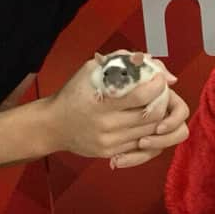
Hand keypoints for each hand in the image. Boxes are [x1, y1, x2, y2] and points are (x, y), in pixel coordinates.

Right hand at [44, 55, 184, 165]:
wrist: (52, 126)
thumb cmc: (73, 94)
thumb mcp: (91, 70)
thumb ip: (120, 60)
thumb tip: (147, 61)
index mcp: (100, 103)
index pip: (141, 97)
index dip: (157, 86)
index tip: (159, 78)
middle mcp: (105, 125)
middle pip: (151, 116)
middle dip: (162, 101)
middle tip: (162, 91)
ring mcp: (109, 141)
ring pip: (149, 131)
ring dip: (159, 116)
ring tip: (155, 103)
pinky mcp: (110, 153)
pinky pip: (139, 143)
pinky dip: (147, 130)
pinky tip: (144, 119)